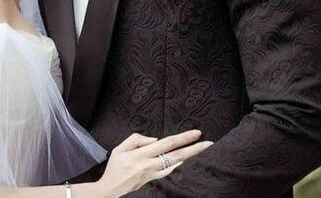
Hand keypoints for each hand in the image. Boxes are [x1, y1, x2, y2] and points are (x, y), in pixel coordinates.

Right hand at [94, 130, 212, 197]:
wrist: (112, 189)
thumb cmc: (114, 167)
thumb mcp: (119, 148)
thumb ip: (136, 139)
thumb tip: (154, 139)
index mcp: (142, 155)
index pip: (168, 143)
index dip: (183, 138)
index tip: (196, 133)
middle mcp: (151, 165)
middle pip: (177, 155)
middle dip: (194, 149)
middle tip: (208, 143)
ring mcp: (154, 174)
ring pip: (175, 164)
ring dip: (189, 156)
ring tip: (201, 149)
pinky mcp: (153, 179)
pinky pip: (168, 170)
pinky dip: (177, 164)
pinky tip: (183, 160)